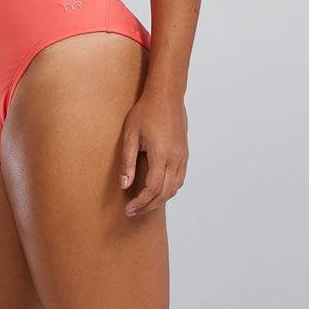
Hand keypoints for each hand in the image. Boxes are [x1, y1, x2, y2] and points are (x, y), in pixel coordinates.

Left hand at [118, 91, 187, 216]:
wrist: (166, 96)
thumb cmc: (145, 112)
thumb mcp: (130, 135)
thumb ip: (128, 161)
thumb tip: (124, 185)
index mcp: (161, 154)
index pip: (152, 188)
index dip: (140, 202)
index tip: (129, 209)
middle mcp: (175, 158)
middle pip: (164, 193)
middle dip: (148, 206)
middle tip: (133, 211)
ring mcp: (182, 156)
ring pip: (175, 188)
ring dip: (160, 200)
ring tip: (144, 204)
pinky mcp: (184, 154)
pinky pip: (180, 179)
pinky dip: (169, 189)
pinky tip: (158, 190)